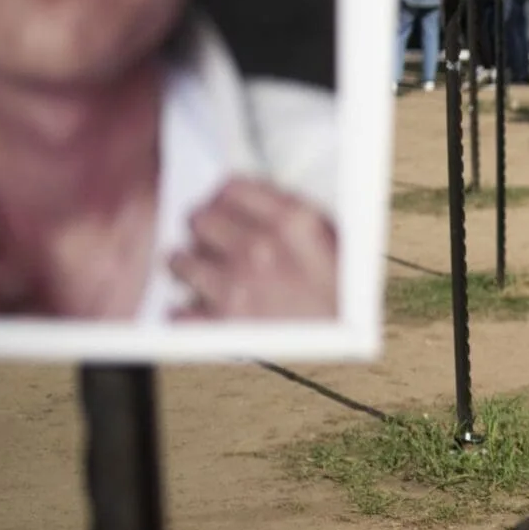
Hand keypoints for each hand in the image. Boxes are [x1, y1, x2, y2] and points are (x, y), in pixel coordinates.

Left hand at [168, 179, 337, 320]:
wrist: (350, 342)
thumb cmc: (344, 291)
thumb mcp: (328, 237)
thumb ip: (288, 213)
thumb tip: (245, 199)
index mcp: (293, 221)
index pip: (230, 187)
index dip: (222, 197)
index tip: (221, 208)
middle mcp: (262, 248)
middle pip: (199, 218)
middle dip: (203, 229)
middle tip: (210, 242)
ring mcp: (238, 286)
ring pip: (180, 259)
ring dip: (189, 267)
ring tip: (203, 275)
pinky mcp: (223, 325)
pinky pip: (178, 312)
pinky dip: (184, 313)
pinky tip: (196, 310)